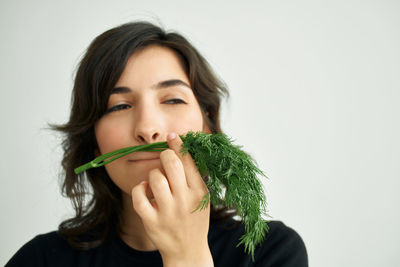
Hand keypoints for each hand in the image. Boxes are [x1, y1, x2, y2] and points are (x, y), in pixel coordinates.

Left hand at [131, 132, 212, 266]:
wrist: (189, 252)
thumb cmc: (195, 220)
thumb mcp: (203, 198)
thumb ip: (194, 177)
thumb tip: (183, 150)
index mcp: (199, 191)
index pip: (188, 160)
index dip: (178, 144)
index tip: (172, 136)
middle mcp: (185, 200)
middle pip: (170, 163)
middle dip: (165, 154)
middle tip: (164, 158)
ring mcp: (168, 212)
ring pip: (154, 177)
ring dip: (152, 174)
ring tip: (155, 181)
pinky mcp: (152, 221)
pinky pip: (138, 197)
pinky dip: (139, 189)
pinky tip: (144, 190)